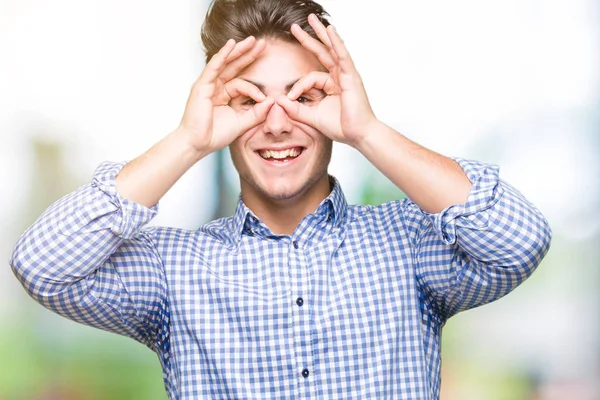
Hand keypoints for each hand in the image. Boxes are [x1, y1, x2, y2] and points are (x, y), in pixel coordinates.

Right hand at [178, 36, 273, 154]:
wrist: (198, 144)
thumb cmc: (215, 135)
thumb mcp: (242, 123)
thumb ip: (257, 113)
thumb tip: (272, 101)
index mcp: (223, 95)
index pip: (241, 84)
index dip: (255, 89)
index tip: (265, 99)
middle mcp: (215, 87)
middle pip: (234, 66)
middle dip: (248, 55)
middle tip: (263, 44)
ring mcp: (208, 85)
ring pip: (226, 63)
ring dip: (239, 50)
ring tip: (253, 40)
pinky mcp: (202, 85)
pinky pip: (214, 66)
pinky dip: (223, 55)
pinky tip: (232, 44)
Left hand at [277, 14, 377, 146]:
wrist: (358, 135)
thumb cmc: (341, 127)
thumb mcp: (312, 117)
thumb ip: (295, 109)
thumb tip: (279, 100)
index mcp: (331, 86)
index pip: (310, 77)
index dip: (298, 86)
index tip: (290, 98)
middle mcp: (339, 77)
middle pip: (322, 53)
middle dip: (308, 39)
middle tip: (294, 27)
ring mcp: (346, 75)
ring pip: (331, 49)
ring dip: (321, 33)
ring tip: (311, 20)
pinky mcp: (351, 77)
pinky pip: (342, 56)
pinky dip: (336, 42)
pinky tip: (330, 30)